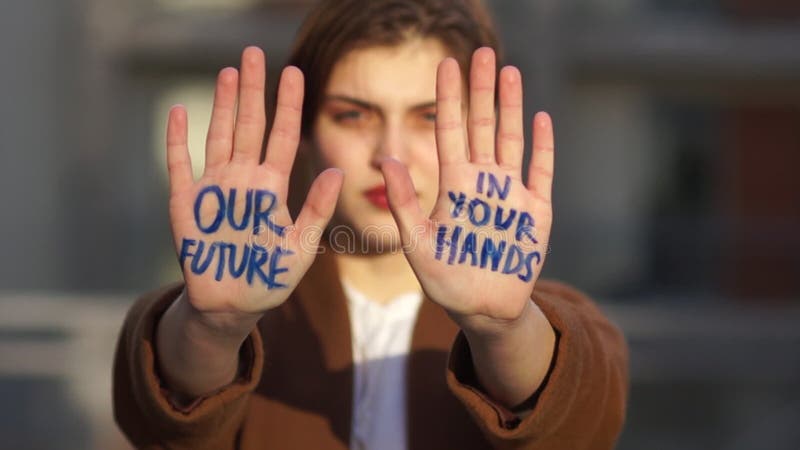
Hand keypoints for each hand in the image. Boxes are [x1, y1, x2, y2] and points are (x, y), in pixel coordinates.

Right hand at [166, 47, 342, 333]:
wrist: (231, 306)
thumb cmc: (270, 278)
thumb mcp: (300, 246)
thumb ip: (316, 210)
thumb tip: (338, 171)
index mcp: (272, 188)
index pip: (283, 136)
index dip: (288, 105)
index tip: (293, 73)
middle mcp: (244, 180)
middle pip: (249, 126)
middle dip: (252, 91)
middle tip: (254, 54)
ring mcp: (214, 188)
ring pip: (218, 136)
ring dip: (221, 105)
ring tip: (228, 72)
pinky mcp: (185, 203)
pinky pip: (179, 165)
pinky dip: (177, 139)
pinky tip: (178, 112)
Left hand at [381, 47, 553, 328]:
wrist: (483, 310)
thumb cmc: (445, 280)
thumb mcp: (418, 244)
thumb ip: (405, 202)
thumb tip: (387, 159)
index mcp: (453, 187)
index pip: (449, 131)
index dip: (448, 98)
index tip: (446, 63)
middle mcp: (482, 182)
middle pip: (481, 126)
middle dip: (481, 90)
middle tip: (483, 53)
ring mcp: (511, 193)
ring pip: (510, 139)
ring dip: (511, 107)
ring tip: (509, 72)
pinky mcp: (536, 211)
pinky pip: (541, 171)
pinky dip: (542, 146)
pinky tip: (541, 118)